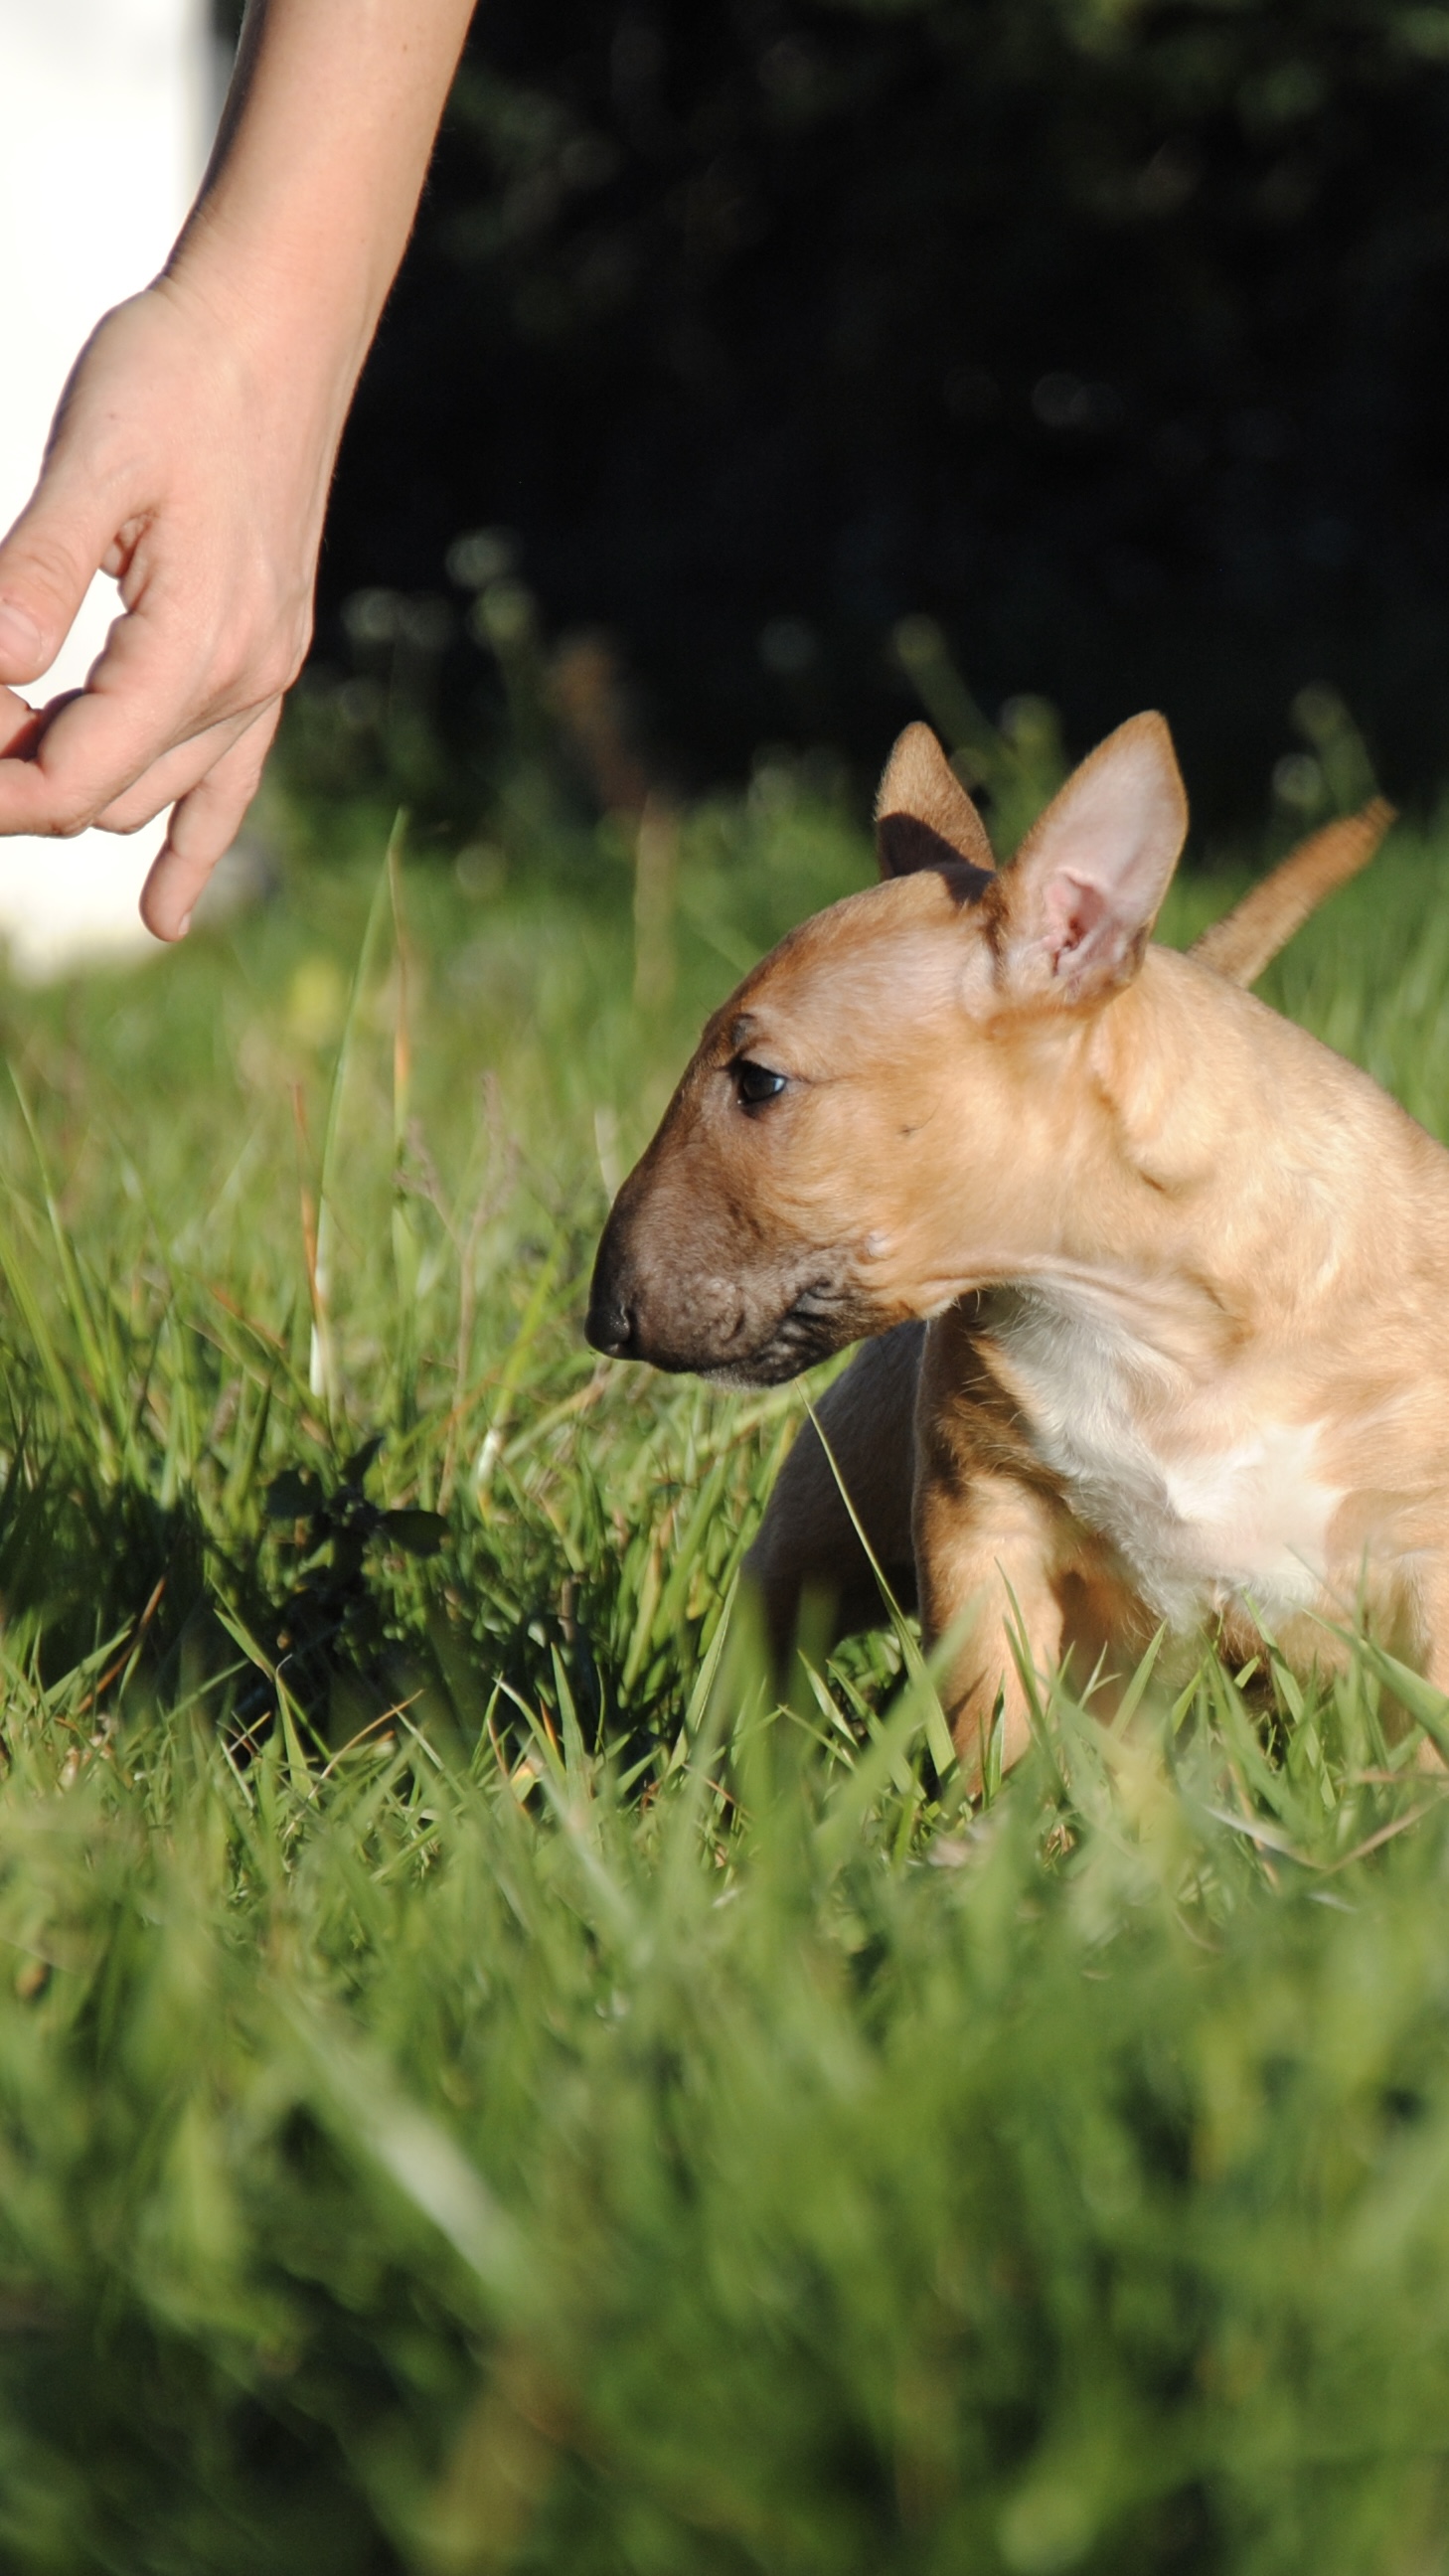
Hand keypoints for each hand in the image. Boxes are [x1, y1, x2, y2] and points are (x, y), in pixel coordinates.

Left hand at [0, 274, 339, 938]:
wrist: (279, 323)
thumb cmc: (176, 374)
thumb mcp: (91, 463)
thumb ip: (35, 575)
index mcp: (197, 648)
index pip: (74, 778)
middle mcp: (242, 683)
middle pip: (103, 795)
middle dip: (12, 781)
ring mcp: (262, 679)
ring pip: (150, 794)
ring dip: (70, 790)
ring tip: (2, 755)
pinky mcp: (265, 660)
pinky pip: (227, 784)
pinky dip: (189, 850)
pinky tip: (163, 918)